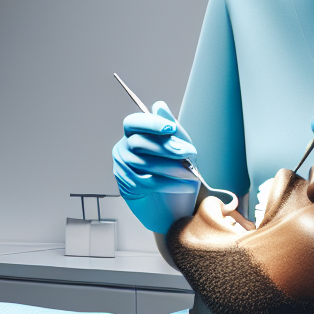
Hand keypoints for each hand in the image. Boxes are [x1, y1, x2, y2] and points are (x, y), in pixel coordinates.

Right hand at [112, 101, 199, 233]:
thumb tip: (159, 106)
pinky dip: (169, 184)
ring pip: (144, 163)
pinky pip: (147, 182)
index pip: (134, 123)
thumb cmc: (175, 173)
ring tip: (190, 173)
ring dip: (171, 168)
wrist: (173, 206)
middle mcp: (124, 149)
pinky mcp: (128, 186)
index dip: (150, 124)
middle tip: (189, 153)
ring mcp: (123, 168)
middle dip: (166, 148)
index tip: (170, 128)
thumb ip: (172, 129)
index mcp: (134, 134)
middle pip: (139, 143)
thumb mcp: (180, 149)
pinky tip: (184, 185)